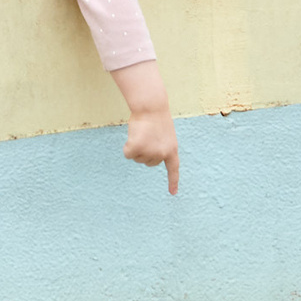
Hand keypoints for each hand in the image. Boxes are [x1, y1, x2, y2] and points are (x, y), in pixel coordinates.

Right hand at [111, 60, 179, 193]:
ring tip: (142, 132)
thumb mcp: (164, 134)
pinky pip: (128, 154)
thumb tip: (149, 158)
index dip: (173, 182)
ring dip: (136, 147)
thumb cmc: (156, 117)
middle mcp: (162, 154)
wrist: (151, 107)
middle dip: (144, 151)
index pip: (173, 169)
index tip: (173, 193)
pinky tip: (133, 135)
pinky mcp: (137, 148)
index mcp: (172, 150)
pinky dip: (127, 146)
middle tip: (147, 135)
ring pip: (137, 158)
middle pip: (147, 162)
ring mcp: (150, 153)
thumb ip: (160, 147)